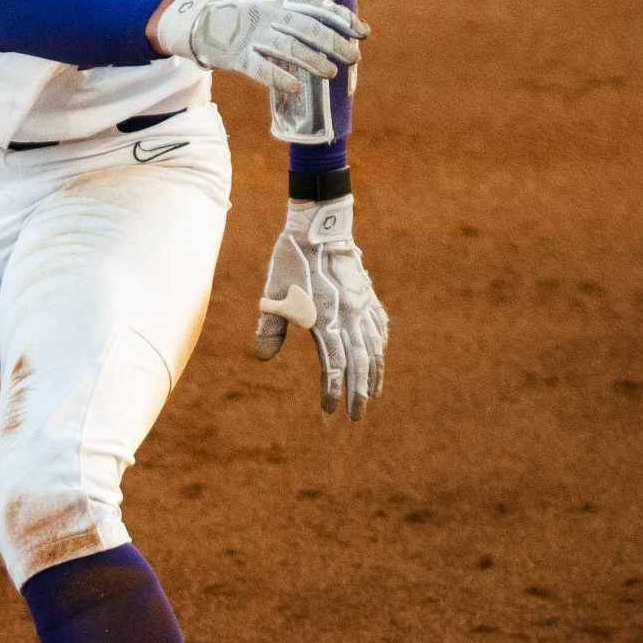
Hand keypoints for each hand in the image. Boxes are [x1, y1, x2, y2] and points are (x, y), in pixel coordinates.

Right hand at [149, 0, 366, 95]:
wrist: (198, 24)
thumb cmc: (243, 17)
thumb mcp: (269, 3)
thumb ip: (299, 11)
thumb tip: (340, 25)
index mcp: (278, 0)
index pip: (316, 6)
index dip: (341, 19)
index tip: (362, 32)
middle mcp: (267, 15)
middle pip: (306, 27)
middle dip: (334, 42)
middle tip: (354, 57)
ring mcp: (251, 35)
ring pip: (287, 48)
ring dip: (312, 61)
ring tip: (331, 73)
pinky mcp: (236, 56)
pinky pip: (260, 69)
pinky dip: (279, 77)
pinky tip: (296, 87)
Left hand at [253, 196, 387, 418]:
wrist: (318, 225)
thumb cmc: (291, 259)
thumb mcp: (272, 291)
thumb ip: (270, 325)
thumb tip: (262, 357)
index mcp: (324, 317)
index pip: (333, 365)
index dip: (332, 390)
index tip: (330, 412)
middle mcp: (348, 316)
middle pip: (359, 363)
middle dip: (357, 393)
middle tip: (356, 416)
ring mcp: (362, 306)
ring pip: (374, 348)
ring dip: (374, 375)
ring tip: (371, 395)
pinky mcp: (366, 296)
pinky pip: (379, 327)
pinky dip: (380, 346)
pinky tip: (379, 357)